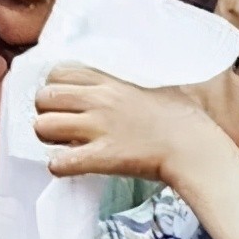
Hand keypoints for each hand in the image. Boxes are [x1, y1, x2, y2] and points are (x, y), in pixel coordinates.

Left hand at [34, 65, 223, 182]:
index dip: (54, 86)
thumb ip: (132, 84)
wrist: (195, 147)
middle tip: (57, 124)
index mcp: (111, 82)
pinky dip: (58, 166)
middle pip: (44, 97)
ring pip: (43, 126)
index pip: (59, 71)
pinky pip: (59, 162)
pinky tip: (69, 166)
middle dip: (44, 111)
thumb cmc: (183, 118)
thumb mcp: (156, 87)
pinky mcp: (102, 157)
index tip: (62, 100)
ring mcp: (99, 128)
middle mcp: (100, 100)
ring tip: (60, 145)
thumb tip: (129, 84)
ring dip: (46, 139)